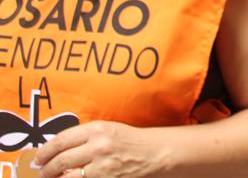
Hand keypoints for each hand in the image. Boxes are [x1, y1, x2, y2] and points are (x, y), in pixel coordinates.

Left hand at [35, 121, 166, 177]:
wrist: (154, 153)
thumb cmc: (130, 141)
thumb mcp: (108, 130)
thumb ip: (84, 137)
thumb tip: (56, 149)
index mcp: (97, 129)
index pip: (60, 140)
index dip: (44, 151)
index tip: (38, 157)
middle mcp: (98, 146)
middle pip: (60, 160)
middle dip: (46, 169)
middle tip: (42, 172)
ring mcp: (102, 166)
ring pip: (67, 177)